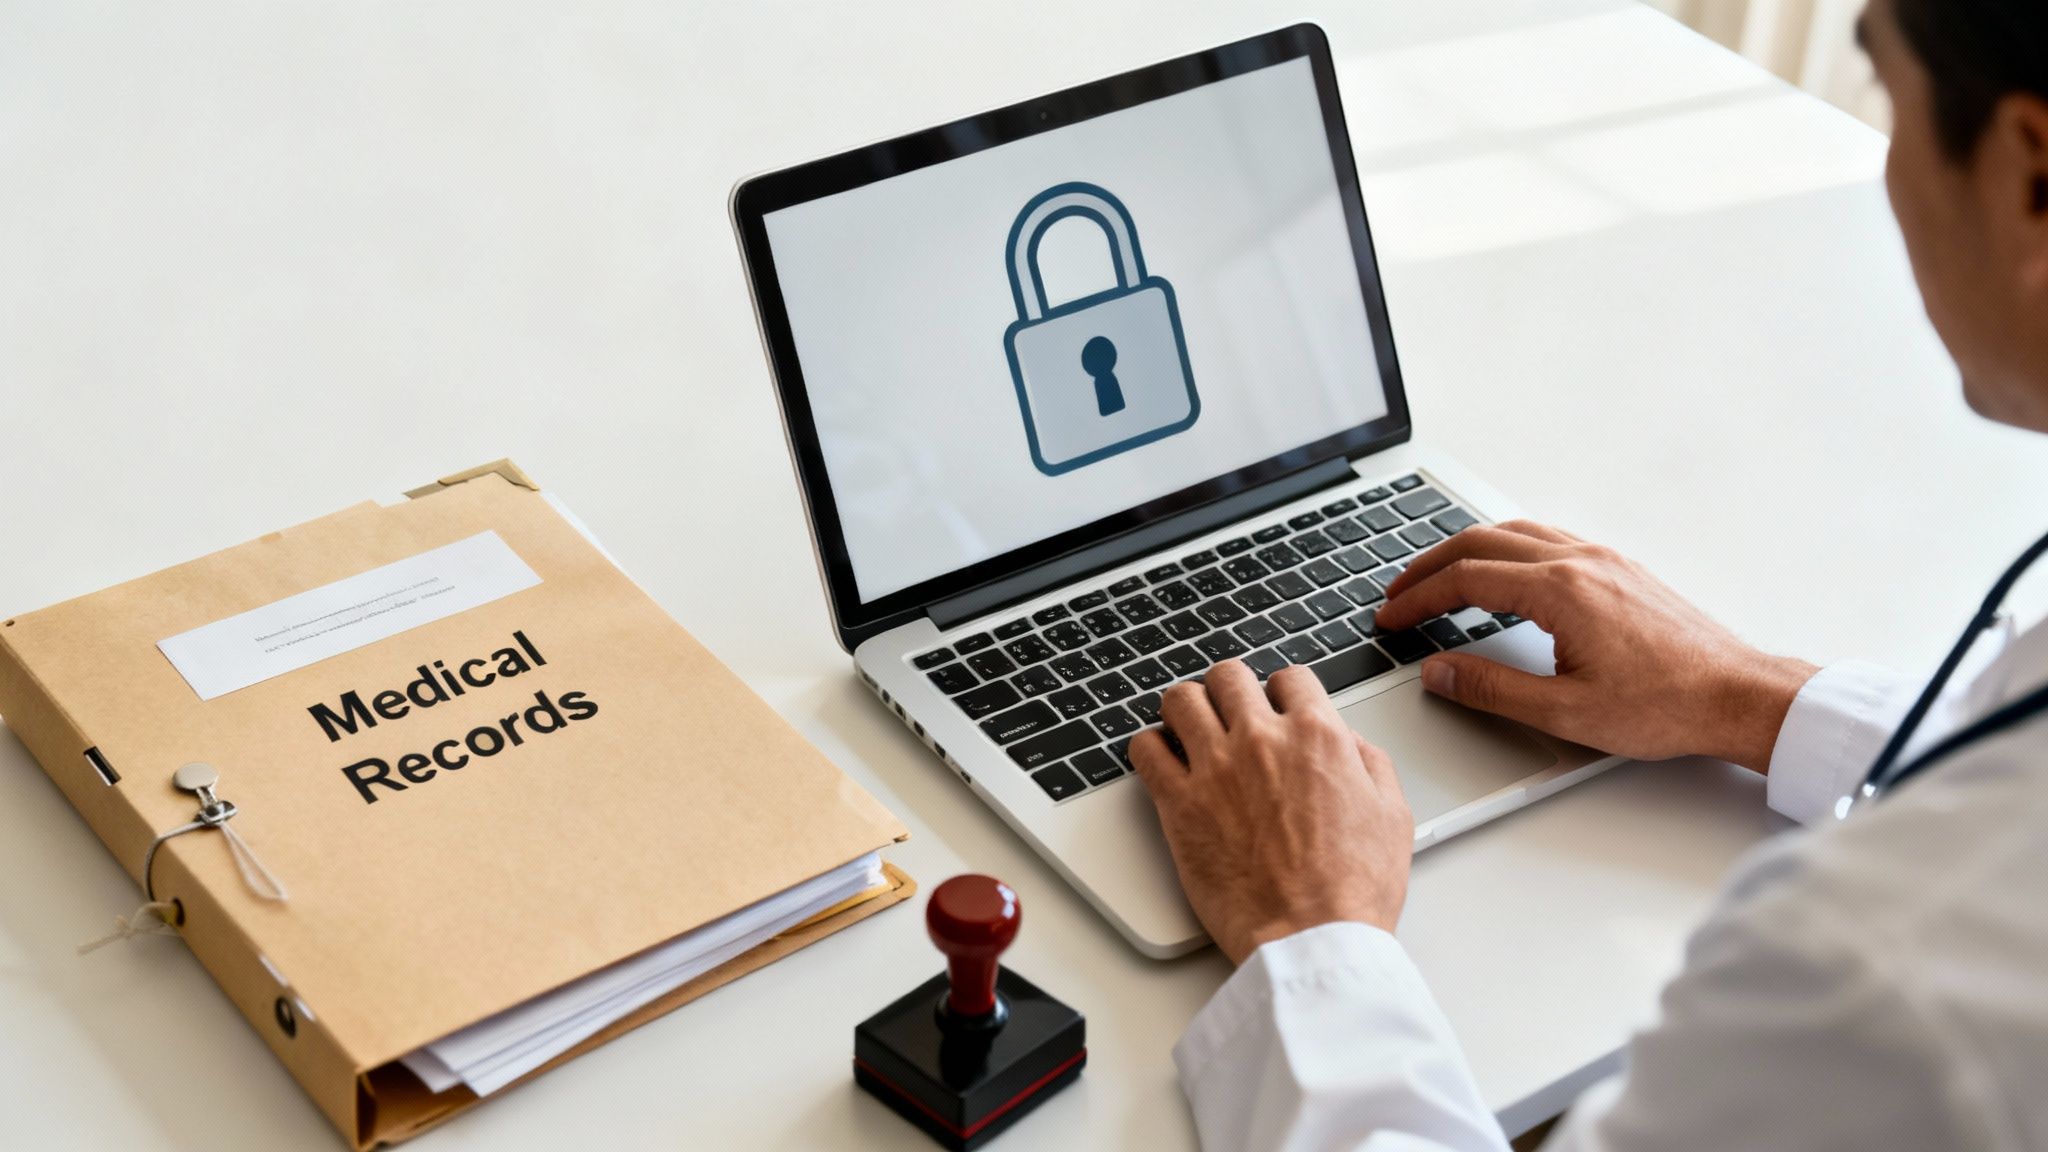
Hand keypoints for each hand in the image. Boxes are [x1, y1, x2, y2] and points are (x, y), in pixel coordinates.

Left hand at [1130, 662, 1411, 965]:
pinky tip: (1162, 762)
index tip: (1276, 707)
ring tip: (1191, 730)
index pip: (1290, 677)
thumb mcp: (1393, 816)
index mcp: (1317, 737)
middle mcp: (1261, 740)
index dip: (1283, 691)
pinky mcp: (1178, 804)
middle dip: (1230, 690)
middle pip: (1228, 676)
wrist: (1310, 937)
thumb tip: (1349, 741)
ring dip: (1186, 710)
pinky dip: (1150, 748)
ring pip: (1180, 699)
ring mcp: (1215, 768)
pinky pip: (1145, 749)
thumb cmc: (1352, 890)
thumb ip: (1370, 763)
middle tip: (1229, 713)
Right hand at [1375, 521, 1816, 771]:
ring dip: (1466, 549)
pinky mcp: (1620, 569)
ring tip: (1437, 576)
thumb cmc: (1665, 706)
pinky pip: (1546, 539)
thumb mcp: (1565, 712)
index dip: (1417, 597)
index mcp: (1561, 591)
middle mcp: (1580, 561)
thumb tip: (1438, 670)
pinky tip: (1501, 571)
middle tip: (1397, 591)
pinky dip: (1505, 547)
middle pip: (1482, 541)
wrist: (1738, 695)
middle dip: (1429, 565)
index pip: (1465, 579)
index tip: (1390, 618)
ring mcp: (1603, 560)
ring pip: (1515, 531)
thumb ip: (1491, 688)